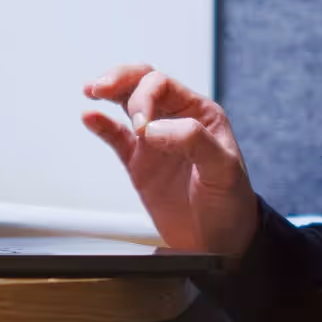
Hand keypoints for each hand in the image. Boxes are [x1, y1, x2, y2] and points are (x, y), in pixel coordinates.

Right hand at [82, 66, 260, 259]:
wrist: (220, 242)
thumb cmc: (231, 203)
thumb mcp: (224, 169)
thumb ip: (193, 140)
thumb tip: (152, 128)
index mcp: (200, 114)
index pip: (164, 85)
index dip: (146, 97)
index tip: (142, 129)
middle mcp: (176, 120)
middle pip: (143, 82)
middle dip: (122, 80)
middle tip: (102, 89)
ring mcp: (155, 140)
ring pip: (128, 102)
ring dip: (109, 90)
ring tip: (92, 89)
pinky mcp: (139, 162)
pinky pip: (115, 136)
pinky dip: (101, 124)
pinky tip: (90, 117)